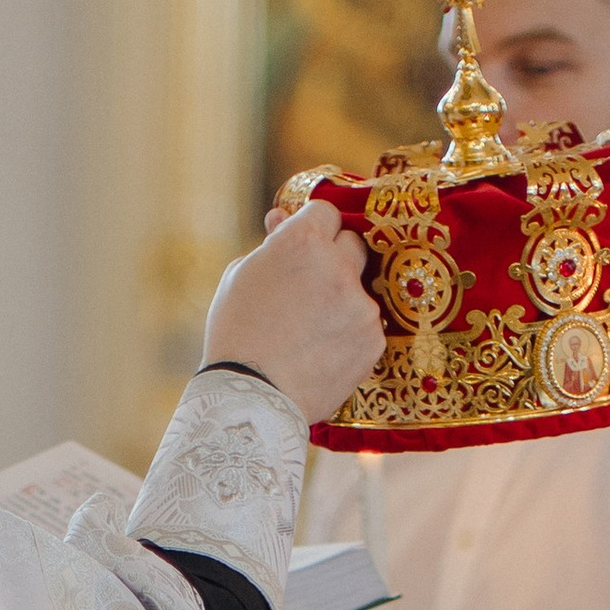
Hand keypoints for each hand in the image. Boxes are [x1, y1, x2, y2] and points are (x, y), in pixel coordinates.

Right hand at [202, 201, 383, 426]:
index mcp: (302, 241)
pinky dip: (350, 335)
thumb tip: (283, 220)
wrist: (252, 399)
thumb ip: (272, 245)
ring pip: (360, 288)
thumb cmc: (236, 335)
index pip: (325, 211)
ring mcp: (360, 304)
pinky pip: (366, 326)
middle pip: (352, 243)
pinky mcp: (373, 339)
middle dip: (335, 257)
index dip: (314, 227)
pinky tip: (322, 352)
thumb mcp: (241, 277)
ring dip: (342, 300)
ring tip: (310, 331)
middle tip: (311, 286)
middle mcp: (338, 265)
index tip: (306, 245)